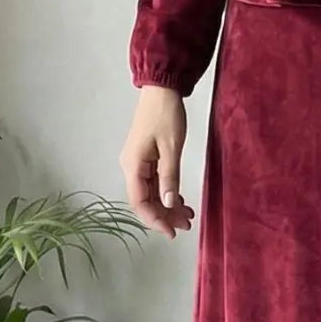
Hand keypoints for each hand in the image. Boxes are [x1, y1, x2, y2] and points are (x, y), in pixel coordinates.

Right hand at [120, 88, 194, 240]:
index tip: (172, 232)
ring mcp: (139, 162)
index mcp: (133, 165)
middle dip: (166, 215)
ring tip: (189, 215)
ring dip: (168, 205)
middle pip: (146, 200)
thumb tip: (168, 204)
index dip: (155, 220)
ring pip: (152, 192)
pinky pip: (155, 181)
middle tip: (187, 225)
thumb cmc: (166, 114)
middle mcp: (132, 167)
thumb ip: (170, 177)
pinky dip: (168, 191)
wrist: (162, 89)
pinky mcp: (147, 157)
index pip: (140, 202)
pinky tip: (180, 199)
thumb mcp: (171, 147)